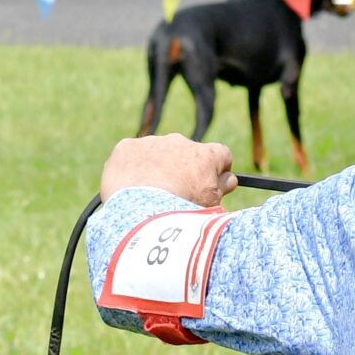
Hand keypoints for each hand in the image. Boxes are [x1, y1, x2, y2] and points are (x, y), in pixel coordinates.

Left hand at [102, 134, 236, 205]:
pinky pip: (132, 155)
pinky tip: (131, 187)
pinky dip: (132, 169)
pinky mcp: (127, 147)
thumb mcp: (214, 204)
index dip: (217, 169)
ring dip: (156, 168)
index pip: (221, 154)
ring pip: (157, 153)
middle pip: (186, 153)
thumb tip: (227, 178)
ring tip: (150, 194)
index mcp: (206, 155)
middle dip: (182, 168)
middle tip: (175, 193)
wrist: (142, 212)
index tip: (210, 182)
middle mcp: (181, 142)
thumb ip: (223, 186)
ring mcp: (152, 143)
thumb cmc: (183, 211)